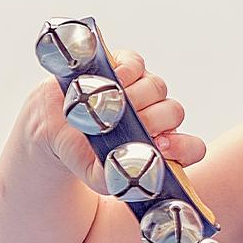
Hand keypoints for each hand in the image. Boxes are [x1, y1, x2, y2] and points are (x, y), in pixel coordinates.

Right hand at [20, 49, 206, 194]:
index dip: (182, 147)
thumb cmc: (82, 156)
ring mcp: (140, 89)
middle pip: (173, 112)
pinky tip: (113, 80)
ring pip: (157, 88)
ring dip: (138, 97)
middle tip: (129, 128)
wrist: (52, 132)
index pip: (191, 147)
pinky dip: (128, 71)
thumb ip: (116, 179)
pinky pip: (136, 63)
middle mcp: (155, 115)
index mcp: (159, 143)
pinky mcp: (121, 66)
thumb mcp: (98, 176)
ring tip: (114, 106)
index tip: (161, 148)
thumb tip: (129, 168)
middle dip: (153, 121)